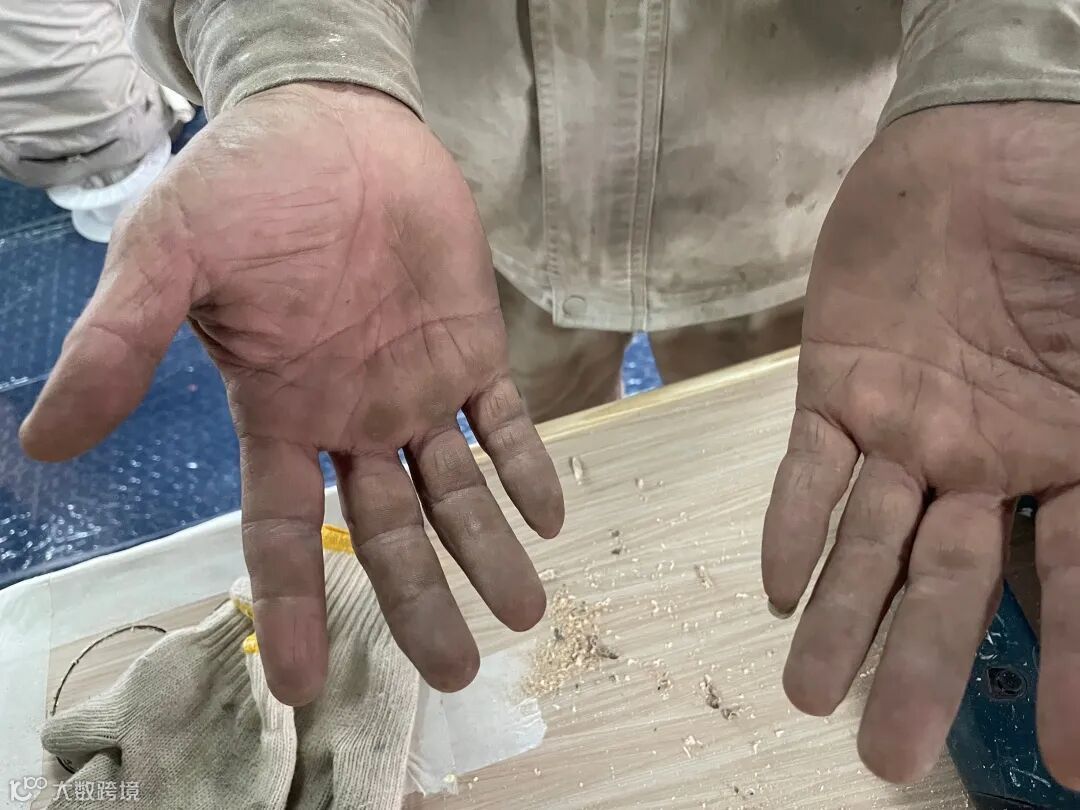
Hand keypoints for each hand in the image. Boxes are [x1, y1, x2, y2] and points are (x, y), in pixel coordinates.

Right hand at [20, 82, 563, 703]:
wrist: (333, 122)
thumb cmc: (247, 186)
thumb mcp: (167, 259)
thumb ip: (119, 345)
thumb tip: (45, 438)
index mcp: (280, 416)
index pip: (281, 533)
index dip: (292, 607)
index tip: (301, 685)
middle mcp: (351, 420)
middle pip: (386, 535)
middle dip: (416, 603)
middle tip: (453, 673)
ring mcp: (415, 389)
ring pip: (455, 493)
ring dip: (487, 551)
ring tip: (522, 613)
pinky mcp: (470, 347)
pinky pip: (505, 421)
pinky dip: (527, 465)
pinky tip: (547, 515)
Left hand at [763, 102, 1079, 787]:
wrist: (988, 144)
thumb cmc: (1076, 221)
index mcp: (1073, 459)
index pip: (1077, 586)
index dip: (1076, 672)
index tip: (1072, 760)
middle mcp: (984, 464)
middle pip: (948, 586)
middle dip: (915, 667)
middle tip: (884, 757)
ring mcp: (906, 428)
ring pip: (868, 541)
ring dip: (838, 618)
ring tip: (810, 694)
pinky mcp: (837, 385)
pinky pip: (810, 467)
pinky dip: (793, 522)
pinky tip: (781, 585)